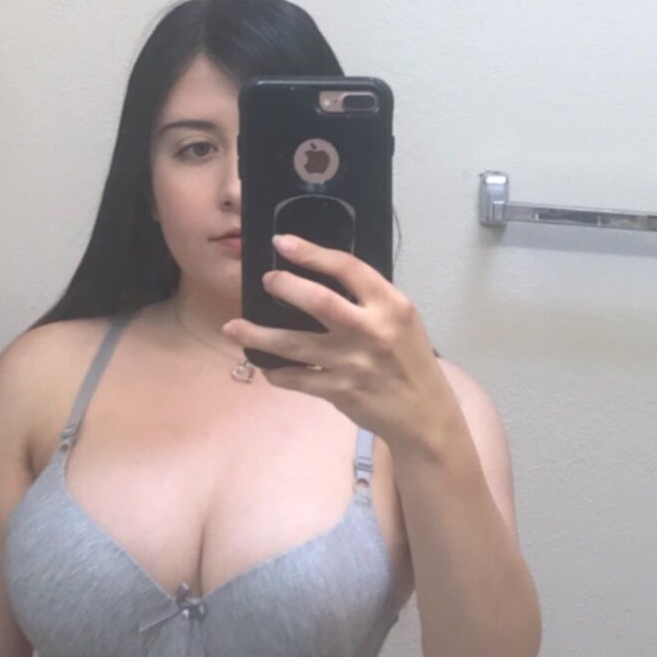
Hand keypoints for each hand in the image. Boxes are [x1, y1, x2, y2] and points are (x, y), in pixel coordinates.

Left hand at [222, 233, 448, 444]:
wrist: (424, 413)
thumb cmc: (409, 360)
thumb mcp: (401, 320)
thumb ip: (368, 300)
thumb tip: (318, 277)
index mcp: (391, 305)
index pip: (347, 268)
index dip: (311, 253)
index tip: (281, 243)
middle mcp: (372, 331)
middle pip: (318, 301)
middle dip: (285, 286)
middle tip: (266, 281)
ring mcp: (353, 363)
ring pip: (294, 344)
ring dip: (258, 335)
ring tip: (232, 327)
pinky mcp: (339, 391)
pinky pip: (296, 378)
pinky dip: (275, 372)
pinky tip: (263, 365)